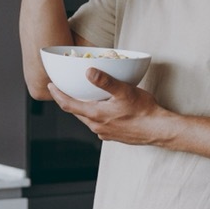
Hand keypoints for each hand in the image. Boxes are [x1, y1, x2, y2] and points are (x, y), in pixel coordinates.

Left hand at [48, 68, 170, 145]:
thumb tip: (88, 72)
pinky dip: (95, 115)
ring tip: (83, 96)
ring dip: (83, 108)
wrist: (158, 129)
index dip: (58, 94)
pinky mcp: (113, 136)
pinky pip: (98, 124)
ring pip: (87, 118)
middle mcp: (97, 126)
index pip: (68, 105)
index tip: (50, 86)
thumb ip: (105, 81)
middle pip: (76, 112)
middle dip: (69, 100)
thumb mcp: (124, 91)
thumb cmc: (143, 111)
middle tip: (64, 88)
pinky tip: (103, 108)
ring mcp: (105, 132)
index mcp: (96, 115)